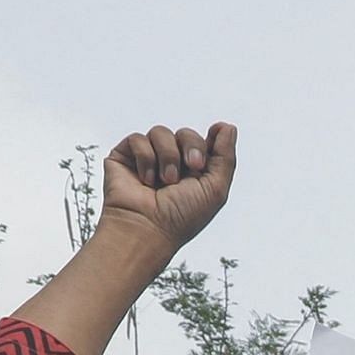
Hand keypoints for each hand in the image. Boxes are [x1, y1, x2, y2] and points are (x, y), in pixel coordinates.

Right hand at [100, 121, 237, 251]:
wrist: (148, 227)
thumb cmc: (182, 216)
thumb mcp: (215, 188)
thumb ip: (226, 157)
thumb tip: (228, 127)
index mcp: (194, 172)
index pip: (205, 143)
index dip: (209, 142)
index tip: (211, 145)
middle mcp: (172, 163)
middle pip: (186, 133)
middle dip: (191, 147)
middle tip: (191, 168)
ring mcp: (148, 158)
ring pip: (161, 132)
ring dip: (168, 156)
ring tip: (165, 181)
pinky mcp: (125, 156)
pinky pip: (138, 138)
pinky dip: (145, 158)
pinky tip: (146, 180)